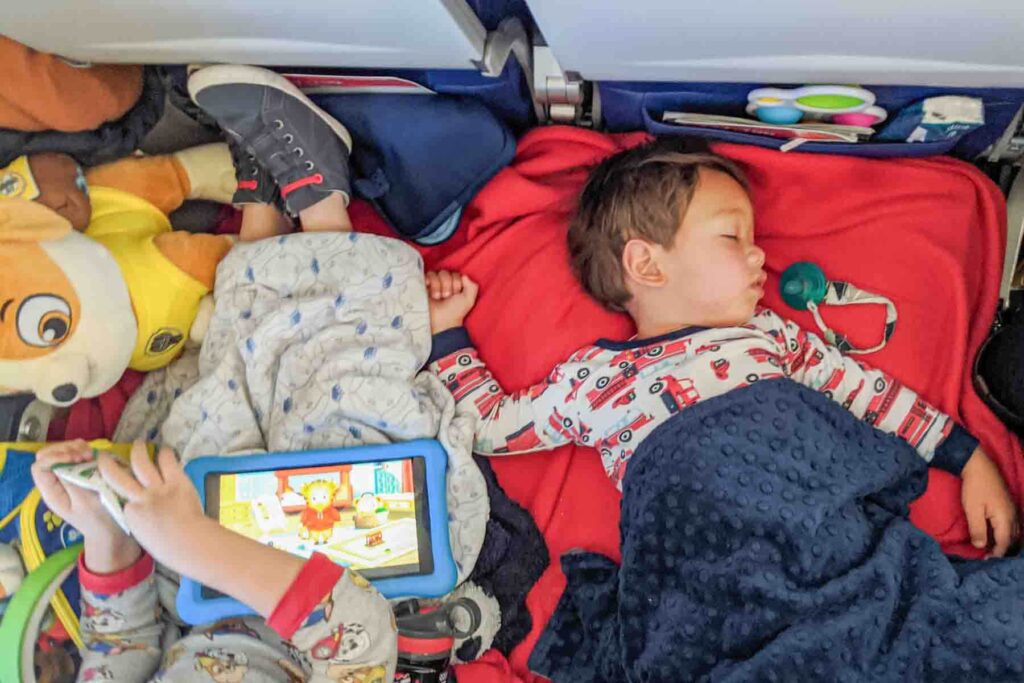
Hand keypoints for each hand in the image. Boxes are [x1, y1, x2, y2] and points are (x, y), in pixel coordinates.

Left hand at [31, 441, 139, 572]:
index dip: (55, 457)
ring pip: (60, 452)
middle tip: (86, 454)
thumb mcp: (86, 502)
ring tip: (91, 454)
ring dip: (75, 448)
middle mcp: (55, 483)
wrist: (112, 530)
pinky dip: (83, 450)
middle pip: (47, 455)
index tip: (76, 458)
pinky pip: (75, 455)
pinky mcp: (79, 473)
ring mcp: (67, 477)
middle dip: (66, 449)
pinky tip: (93, 455)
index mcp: (52, 492)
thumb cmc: (100, 519)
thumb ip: (72, 481)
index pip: (40, 466)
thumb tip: (65, 461)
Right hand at [99, 442, 207, 572]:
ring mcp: (158, 487)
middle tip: (105, 456)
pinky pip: (167, 462)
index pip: (117, 496)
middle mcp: (140, 497)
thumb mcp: (143, 534)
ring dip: (138, 450)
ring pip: (142, 462)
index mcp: (129, 514)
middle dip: (108, 464)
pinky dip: (164, 454)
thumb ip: (139, 519)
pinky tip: (164, 450)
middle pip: (117, 476)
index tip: (107, 480)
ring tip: (137, 443)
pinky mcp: (176, 480)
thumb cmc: (168, 546)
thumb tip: (141, 511)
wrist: (190, 542)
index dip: (112, 488)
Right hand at [425, 270, 478, 332]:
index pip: (455, 274)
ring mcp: (432, 284)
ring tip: (437, 298)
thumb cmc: (455, 311)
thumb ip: (472, 286)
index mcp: (454, 283)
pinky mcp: (422, 286)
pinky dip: (429, 283)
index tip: (455, 296)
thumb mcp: (468, 300)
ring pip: (435, 274)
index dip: (456, 284)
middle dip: (447, 286)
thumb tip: (464, 276)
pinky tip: (430, 293)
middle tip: (446, 297)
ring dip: (437, 287)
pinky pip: (425, 276)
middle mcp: (443, 282)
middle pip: (445, 273)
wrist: (441, 321)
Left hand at [961, 447, 1019, 556]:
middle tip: (989, 555)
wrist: (978, 465)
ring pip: (1014, 531)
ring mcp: (1013, 509)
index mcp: (1006, 519)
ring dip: (1005, 540)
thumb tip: (981, 546)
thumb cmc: (974, 488)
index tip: (985, 560)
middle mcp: (1013, 515)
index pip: (1004, 542)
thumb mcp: (972, 510)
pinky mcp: (1008, 504)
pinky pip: (1012, 523)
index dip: (996, 553)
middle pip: (1012, 539)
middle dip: (1002, 549)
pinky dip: (1006, 531)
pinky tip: (995, 532)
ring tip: (992, 547)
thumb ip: (978, 529)